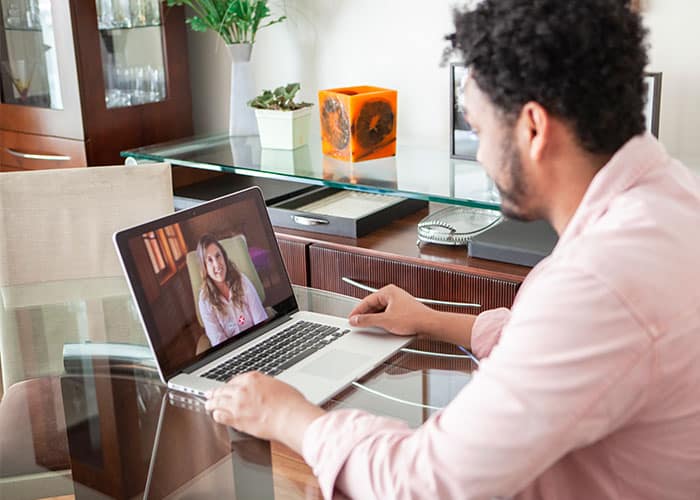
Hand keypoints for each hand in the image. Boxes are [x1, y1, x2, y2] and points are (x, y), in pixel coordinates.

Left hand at [205, 372, 324, 452]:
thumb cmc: (290, 402)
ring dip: (211, 403)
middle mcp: (242, 389)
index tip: (229, 387)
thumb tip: (262, 391)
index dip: (230, 385)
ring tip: (208, 404)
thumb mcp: (277, 385)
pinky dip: (216, 415)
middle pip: (223, 389)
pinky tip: (216, 415)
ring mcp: (237, 405)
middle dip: (215, 392)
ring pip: (217, 402)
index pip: (235, 380)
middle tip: (210, 393)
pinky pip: (220, 416)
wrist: (290, 417)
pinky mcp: (236, 419)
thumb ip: (264, 386)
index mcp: (252, 378)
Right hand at [348, 284, 436, 335]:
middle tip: (357, 324)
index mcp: (388, 292)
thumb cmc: (414, 319)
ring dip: (374, 320)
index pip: (367, 300)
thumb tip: (356, 320)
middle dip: (365, 316)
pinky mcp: (403, 312)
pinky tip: (380, 329)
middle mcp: (393, 295)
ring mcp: (398, 303)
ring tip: (368, 327)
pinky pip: (387, 316)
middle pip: (373, 306)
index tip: (351, 319)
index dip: (357, 311)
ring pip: (380, 311)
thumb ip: (367, 320)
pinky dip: (382, 322)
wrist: (430, 325)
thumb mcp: (385, 321)